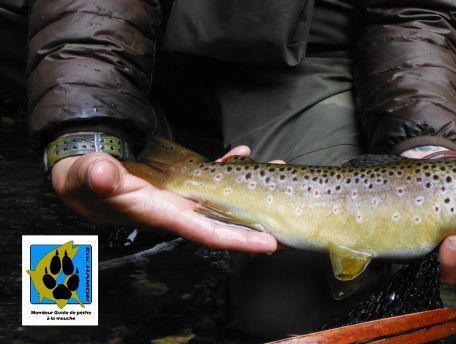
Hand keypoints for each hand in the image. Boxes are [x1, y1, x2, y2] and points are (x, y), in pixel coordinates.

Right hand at [51, 146, 277, 252]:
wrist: (82, 173)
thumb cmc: (83, 178)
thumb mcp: (85, 175)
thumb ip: (96, 176)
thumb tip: (103, 173)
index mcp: (161, 213)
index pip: (206, 231)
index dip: (238, 239)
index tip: (268, 244)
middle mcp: (178, 208)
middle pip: (226, 218)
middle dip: (258, 217)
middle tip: (289, 206)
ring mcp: (182, 195)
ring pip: (224, 195)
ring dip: (250, 185)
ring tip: (276, 167)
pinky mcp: (180, 180)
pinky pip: (211, 177)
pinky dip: (228, 166)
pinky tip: (241, 153)